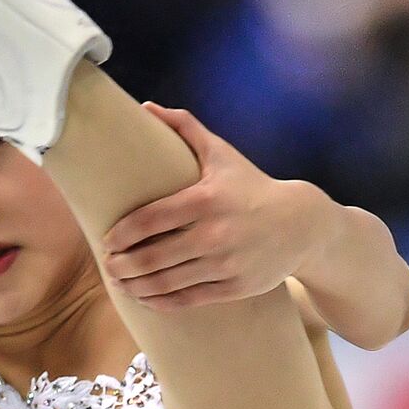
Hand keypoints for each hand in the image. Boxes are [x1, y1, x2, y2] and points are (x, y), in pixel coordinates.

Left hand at [100, 104, 323, 310]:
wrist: (301, 224)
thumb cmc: (252, 186)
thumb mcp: (222, 154)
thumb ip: (184, 128)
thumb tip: (145, 107)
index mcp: (206, 199)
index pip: (150, 220)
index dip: (123, 234)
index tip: (107, 240)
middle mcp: (215, 234)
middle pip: (153, 257)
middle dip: (122, 265)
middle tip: (108, 265)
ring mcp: (226, 264)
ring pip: (168, 282)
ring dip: (136, 286)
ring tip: (120, 282)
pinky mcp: (235, 288)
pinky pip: (189, 299)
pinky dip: (161, 301)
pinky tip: (145, 297)